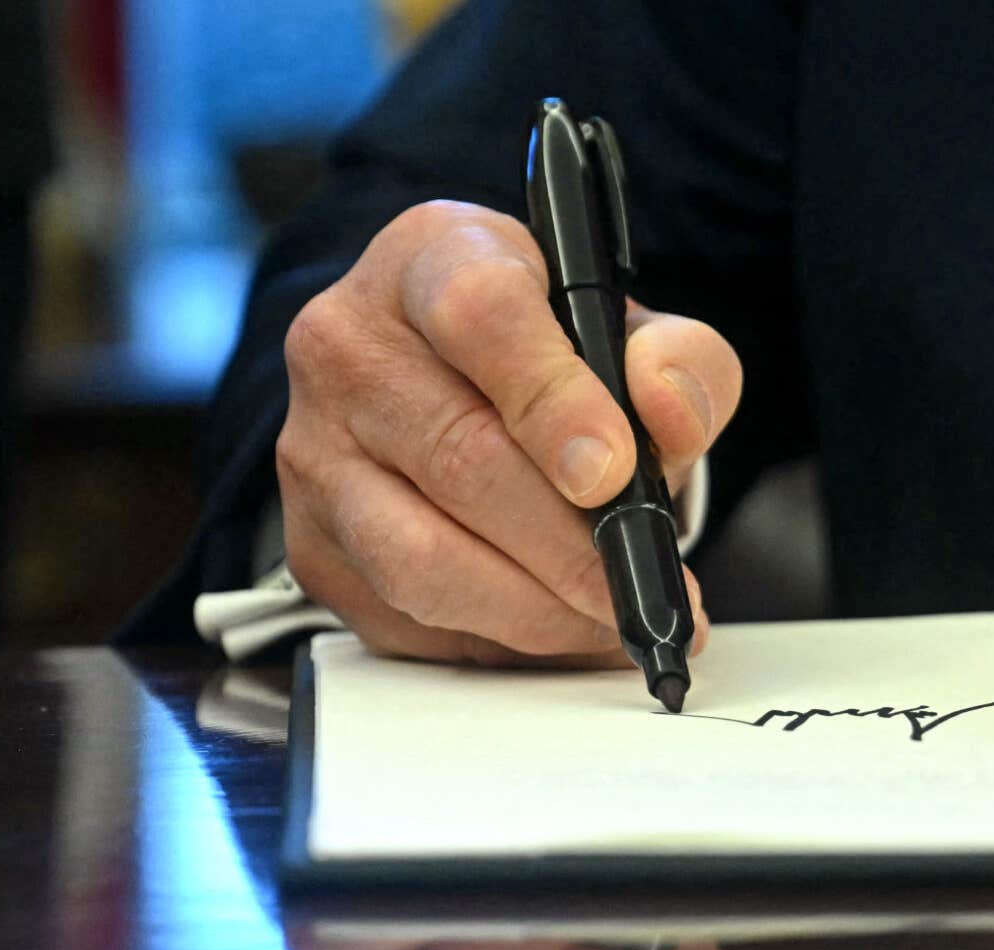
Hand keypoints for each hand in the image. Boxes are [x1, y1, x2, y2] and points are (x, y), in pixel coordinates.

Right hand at [278, 200, 744, 664]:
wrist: (455, 383)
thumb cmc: (547, 354)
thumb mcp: (629, 331)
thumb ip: (678, 359)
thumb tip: (668, 410)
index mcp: (431, 261)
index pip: (480, 315)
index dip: (553, 400)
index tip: (614, 471)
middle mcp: (349, 347)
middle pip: (460, 459)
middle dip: (574, 545)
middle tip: (650, 583)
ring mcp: (316, 452)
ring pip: (422, 558)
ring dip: (540, 609)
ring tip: (618, 618)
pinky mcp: (315, 545)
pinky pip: (408, 618)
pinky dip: (504, 643)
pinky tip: (565, 631)